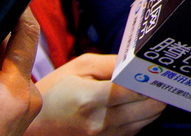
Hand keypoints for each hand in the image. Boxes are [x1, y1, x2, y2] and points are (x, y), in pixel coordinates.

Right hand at [28, 53, 164, 135]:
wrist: (33, 127)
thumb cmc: (55, 92)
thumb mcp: (79, 67)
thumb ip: (112, 63)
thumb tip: (138, 61)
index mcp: (91, 99)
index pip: (135, 91)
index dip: (150, 79)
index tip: (156, 69)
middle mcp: (100, 123)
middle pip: (149, 109)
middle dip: (156, 92)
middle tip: (156, 79)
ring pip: (146, 121)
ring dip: (150, 106)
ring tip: (146, 90)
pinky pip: (135, 131)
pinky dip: (140, 118)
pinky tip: (132, 105)